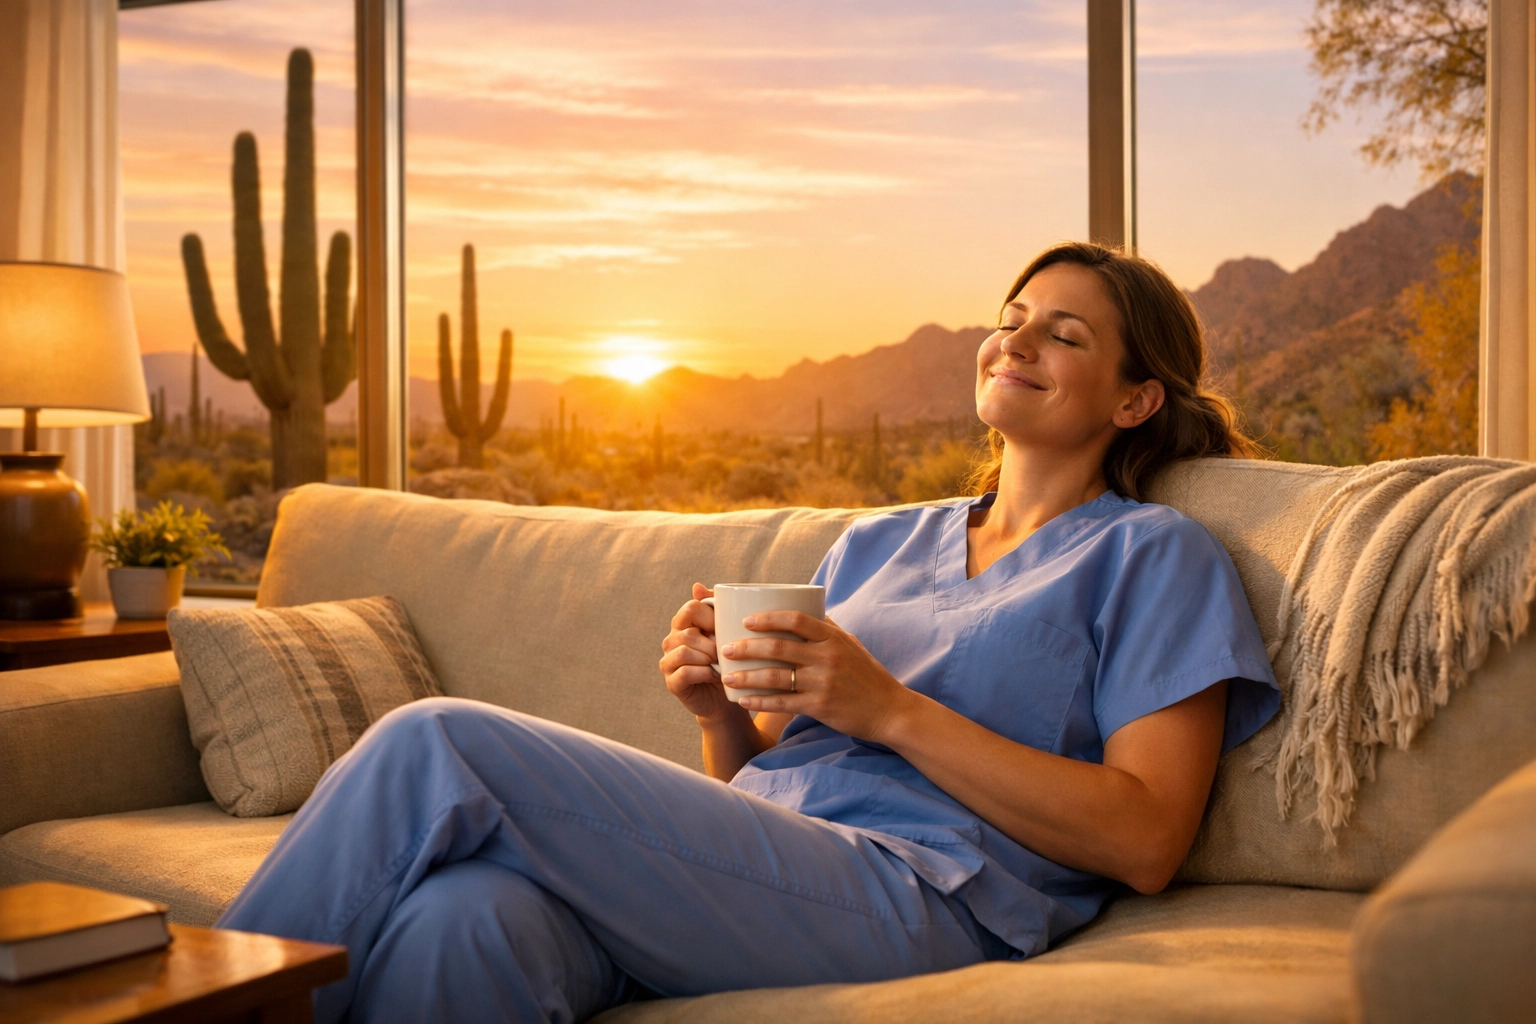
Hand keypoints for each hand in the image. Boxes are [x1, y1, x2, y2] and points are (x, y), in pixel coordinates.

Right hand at [659, 583, 746, 724]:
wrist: (728, 696)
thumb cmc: (729, 661)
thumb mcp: (728, 633)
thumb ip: (717, 609)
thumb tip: (696, 586)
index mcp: (684, 624)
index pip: (691, 608)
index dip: (711, 617)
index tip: (727, 629)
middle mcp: (671, 640)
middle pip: (688, 632)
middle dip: (712, 644)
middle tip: (726, 653)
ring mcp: (668, 662)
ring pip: (685, 651)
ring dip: (708, 658)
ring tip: (721, 665)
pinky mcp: (672, 683)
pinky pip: (685, 672)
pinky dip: (704, 673)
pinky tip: (716, 676)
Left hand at [719, 611, 917, 742]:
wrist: (889, 710)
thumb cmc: (868, 675)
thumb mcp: (851, 644)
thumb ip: (826, 629)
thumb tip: (801, 609)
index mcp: (833, 638)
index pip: (796, 619)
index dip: (768, 618)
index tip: (746, 621)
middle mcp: (827, 658)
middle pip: (778, 647)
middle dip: (747, 647)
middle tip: (725, 648)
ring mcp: (823, 683)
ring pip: (775, 677)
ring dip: (746, 676)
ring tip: (726, 675)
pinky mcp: (819, 706)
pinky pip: (782, 703)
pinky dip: (759, 701)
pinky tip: (742, 700)